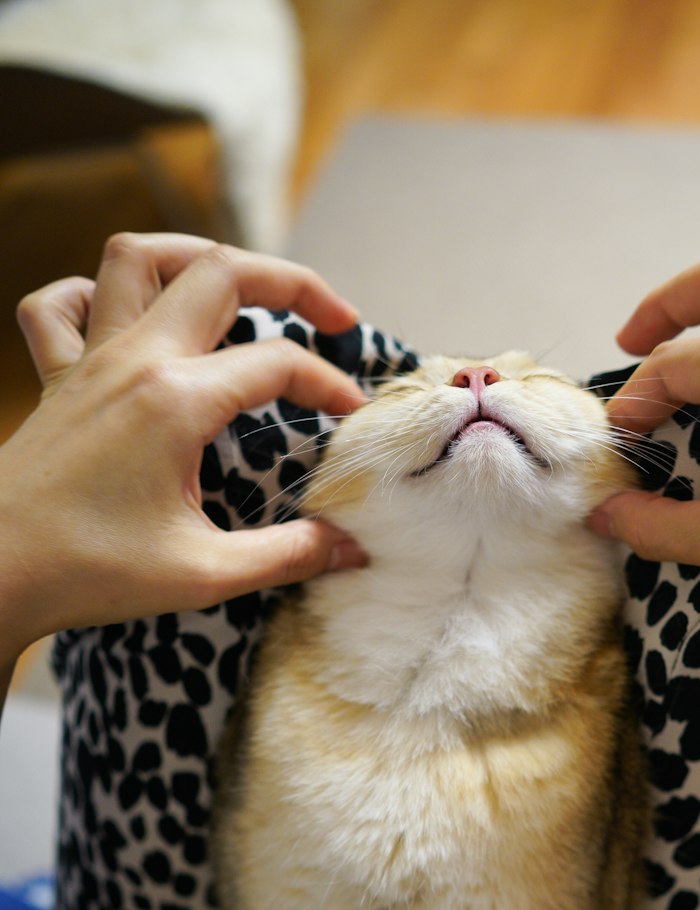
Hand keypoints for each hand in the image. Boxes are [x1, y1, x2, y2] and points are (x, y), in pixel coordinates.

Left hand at [0, 233, 368, 663]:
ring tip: (237, 286)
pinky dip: (93, 294)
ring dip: (194, 256)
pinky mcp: (56, 381)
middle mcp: (132, 361)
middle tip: (333, 316)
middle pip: (219, 271)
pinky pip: (60, 305)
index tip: (354, 417)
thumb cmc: (88, 571)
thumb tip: (350, 548)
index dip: (329, 382)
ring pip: (136, 259)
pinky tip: (123, 317)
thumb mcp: (204, 574)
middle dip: (289, 281)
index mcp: (175, 401)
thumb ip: (287, 555)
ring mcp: (88, 362)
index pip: (277, 362)